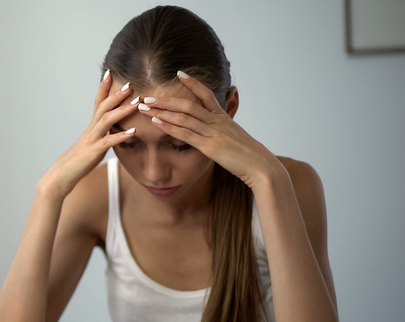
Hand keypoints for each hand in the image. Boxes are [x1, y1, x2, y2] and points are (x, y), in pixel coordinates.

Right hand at [39, 71, 138, 199]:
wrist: (62, 175)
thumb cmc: (77, 162)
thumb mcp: (91, 145)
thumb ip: (101, 136)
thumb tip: (113, 131)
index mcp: (91, 127)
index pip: (97, 102)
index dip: (103, 87)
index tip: (110, 73)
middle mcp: (91, 130)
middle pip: (103, 106)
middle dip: (116, 94)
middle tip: (130, 84)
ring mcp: (92, 140)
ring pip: (106, 120)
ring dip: (122, 110)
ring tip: (136, 103)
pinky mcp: (94, 152)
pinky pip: (109, 141)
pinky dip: (121, 135)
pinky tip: (134, 131)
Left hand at [139, 71, 282, 188]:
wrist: (259, 165)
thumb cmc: (247, 154)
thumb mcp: (235, 137)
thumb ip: (224, 130)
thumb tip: (220, 126)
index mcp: (223, 117)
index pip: (206, 94)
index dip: (193, 83)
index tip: (179, 73)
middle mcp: (216, 121)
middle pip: (188, 104)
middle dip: (165, 99)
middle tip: (146, 96)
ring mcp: (212, 132)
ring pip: (183, 116)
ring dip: (161, 111)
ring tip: (144, 106)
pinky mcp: (208, 146)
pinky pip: (185, 134)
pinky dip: (168, 126)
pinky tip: (155, 122)